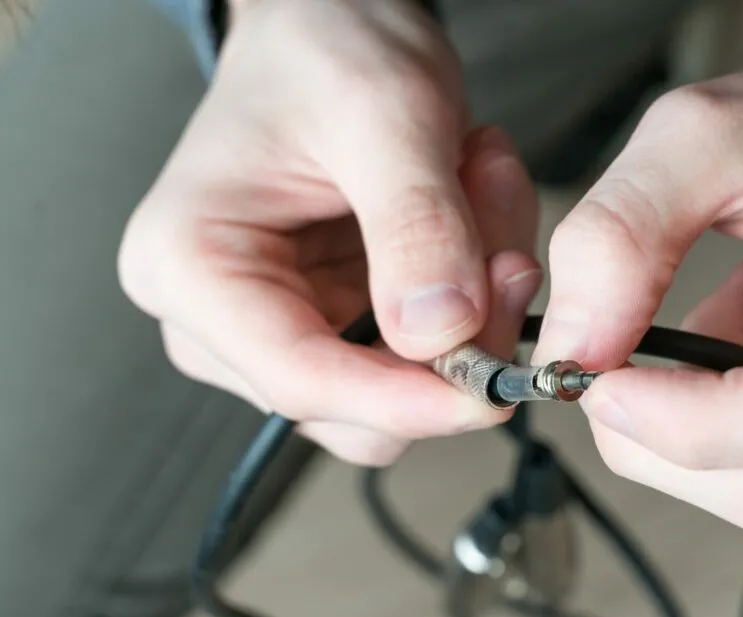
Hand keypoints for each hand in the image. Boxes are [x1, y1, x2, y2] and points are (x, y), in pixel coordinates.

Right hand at [119, 0, 541, 465]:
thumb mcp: (384, 113)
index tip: (492, 394)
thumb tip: (441, 333)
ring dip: (476, 313)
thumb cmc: (325, 49)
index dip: (405, 401)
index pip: (299, 380)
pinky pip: (428, 356)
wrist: (329, 25)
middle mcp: (223, 318)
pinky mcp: (341, 326)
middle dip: (455, 346)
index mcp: (190, 267)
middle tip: (509, 254)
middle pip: (358, 407)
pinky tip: (474, 215)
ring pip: (405, 389)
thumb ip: (415, 223)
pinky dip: (475, 298)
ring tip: (483, 196)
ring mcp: (286, 328)